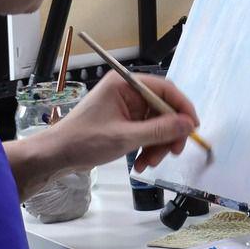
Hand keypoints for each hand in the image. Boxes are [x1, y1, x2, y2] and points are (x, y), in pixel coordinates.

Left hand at [48, 70, 200, 172]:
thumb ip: (160, 130)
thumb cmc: (83, 141)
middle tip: (173, 152)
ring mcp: (125, 108)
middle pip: (163, 109)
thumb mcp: (126, 137)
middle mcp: (127, 92)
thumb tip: (188, 124)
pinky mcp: (123, 122)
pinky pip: (146, 133)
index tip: (192, 127)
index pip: (165, 89)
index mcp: (125, 84)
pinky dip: (148, 148)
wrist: (57, 155)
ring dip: (158, 145)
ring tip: (149, 163)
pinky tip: (142, 164)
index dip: (182, 107)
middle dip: (168, 133)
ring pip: (156, 124)